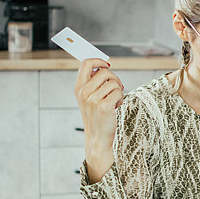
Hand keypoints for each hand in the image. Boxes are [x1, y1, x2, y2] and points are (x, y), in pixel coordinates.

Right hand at [74, 58, 123, 181]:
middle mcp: (84, 92)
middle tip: (117, 88)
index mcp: (79, 87)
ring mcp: (93, 99)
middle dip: (115, 79)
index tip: (107, 65)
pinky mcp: (104, 106)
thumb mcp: (89, 98)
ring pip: (113, 82)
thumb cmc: (96, 116)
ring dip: (119, 91)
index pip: (86, 63)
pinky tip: (116, 106)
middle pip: (104, 72)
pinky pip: (118, 92)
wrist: (97, 137)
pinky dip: (121, 98)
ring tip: (115, 101)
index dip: (99, 60)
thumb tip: (103, 66)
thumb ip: (93, 82)